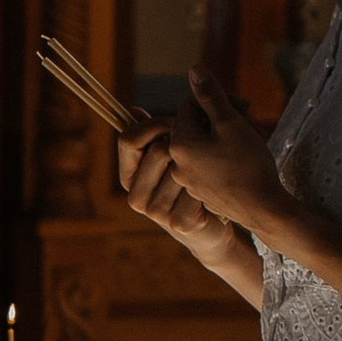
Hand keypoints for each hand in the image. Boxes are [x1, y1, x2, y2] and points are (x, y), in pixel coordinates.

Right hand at [115, 127, 231, 264]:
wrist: (208, 229)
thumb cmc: (186, 186)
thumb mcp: (165, 161)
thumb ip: (149, 137)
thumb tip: (133, 111)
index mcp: (128, 178)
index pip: (128, 139)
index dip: (154, 125)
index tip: (175, 123)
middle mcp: (136, 197)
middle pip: (159, 150)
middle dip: (184, 143)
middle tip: (200, 145)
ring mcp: (156, 213)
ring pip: (181, 167)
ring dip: (200, 163)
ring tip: (208, 169)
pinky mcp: (180, 222)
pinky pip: (198, 185)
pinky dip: (211, 183)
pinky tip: (214, 188)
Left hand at [158, 71, 284, 236]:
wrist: (263, 209)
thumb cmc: (249, 164)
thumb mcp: (231, 123)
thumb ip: (210, 96)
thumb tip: (194, 70)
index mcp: (180, 143)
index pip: (190, 106)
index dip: (217, 101)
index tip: (242, 107)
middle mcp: (177, 163)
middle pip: (194, 126)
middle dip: (218, 118)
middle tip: (246, 119)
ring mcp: (188, 180)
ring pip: (201, 145)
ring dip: (221, 136)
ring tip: (246, 140)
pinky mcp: (201, 192)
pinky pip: (207, 165)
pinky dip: (221, 157)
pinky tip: (242, 160)